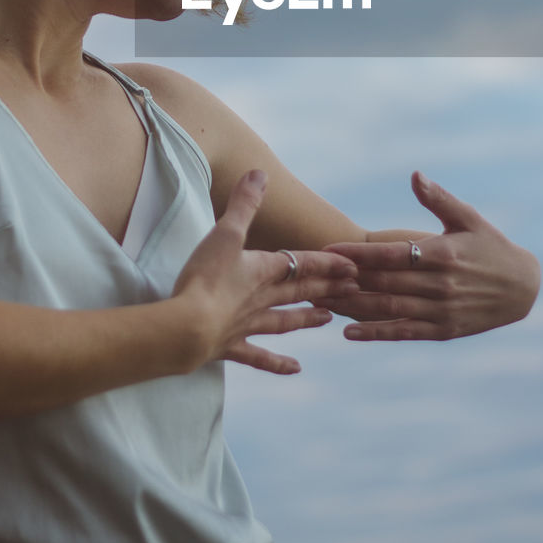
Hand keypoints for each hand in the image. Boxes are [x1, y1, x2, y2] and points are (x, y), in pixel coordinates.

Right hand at [174, 170, 358, 372]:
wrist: (188, 328)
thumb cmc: (206, 277)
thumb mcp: (224, 232)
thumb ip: (243, 204)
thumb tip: (259, 173)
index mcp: (264, 271)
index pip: (304, 263)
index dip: (328, 262)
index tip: (355, 265)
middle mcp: (262, 298)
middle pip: (300, 290)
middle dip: (327, 287)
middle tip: (354, 288)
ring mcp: (248, 325)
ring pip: (285, 321)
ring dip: (306, 319)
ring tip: (329, 319)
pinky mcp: (231, 347)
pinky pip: (259, 356)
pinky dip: (277, 363)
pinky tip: (296, 369)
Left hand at [316, 171, 539, 340]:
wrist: (524, 288)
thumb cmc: (492, 246)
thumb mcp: (469, 218)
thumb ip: (439, 199)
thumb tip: (415, 175)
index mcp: (442, 254)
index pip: (391, 254)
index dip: (358, 253)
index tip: (328, 248)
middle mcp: (439, 285)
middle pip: (383, 282)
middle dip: (346, 280)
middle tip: (313, 275)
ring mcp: (441, 311)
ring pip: (389, 309)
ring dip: (353, 306)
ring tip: (322, 300)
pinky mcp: (443, 331)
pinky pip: (404, 333)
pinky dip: (376, 334)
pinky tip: (349, 333)